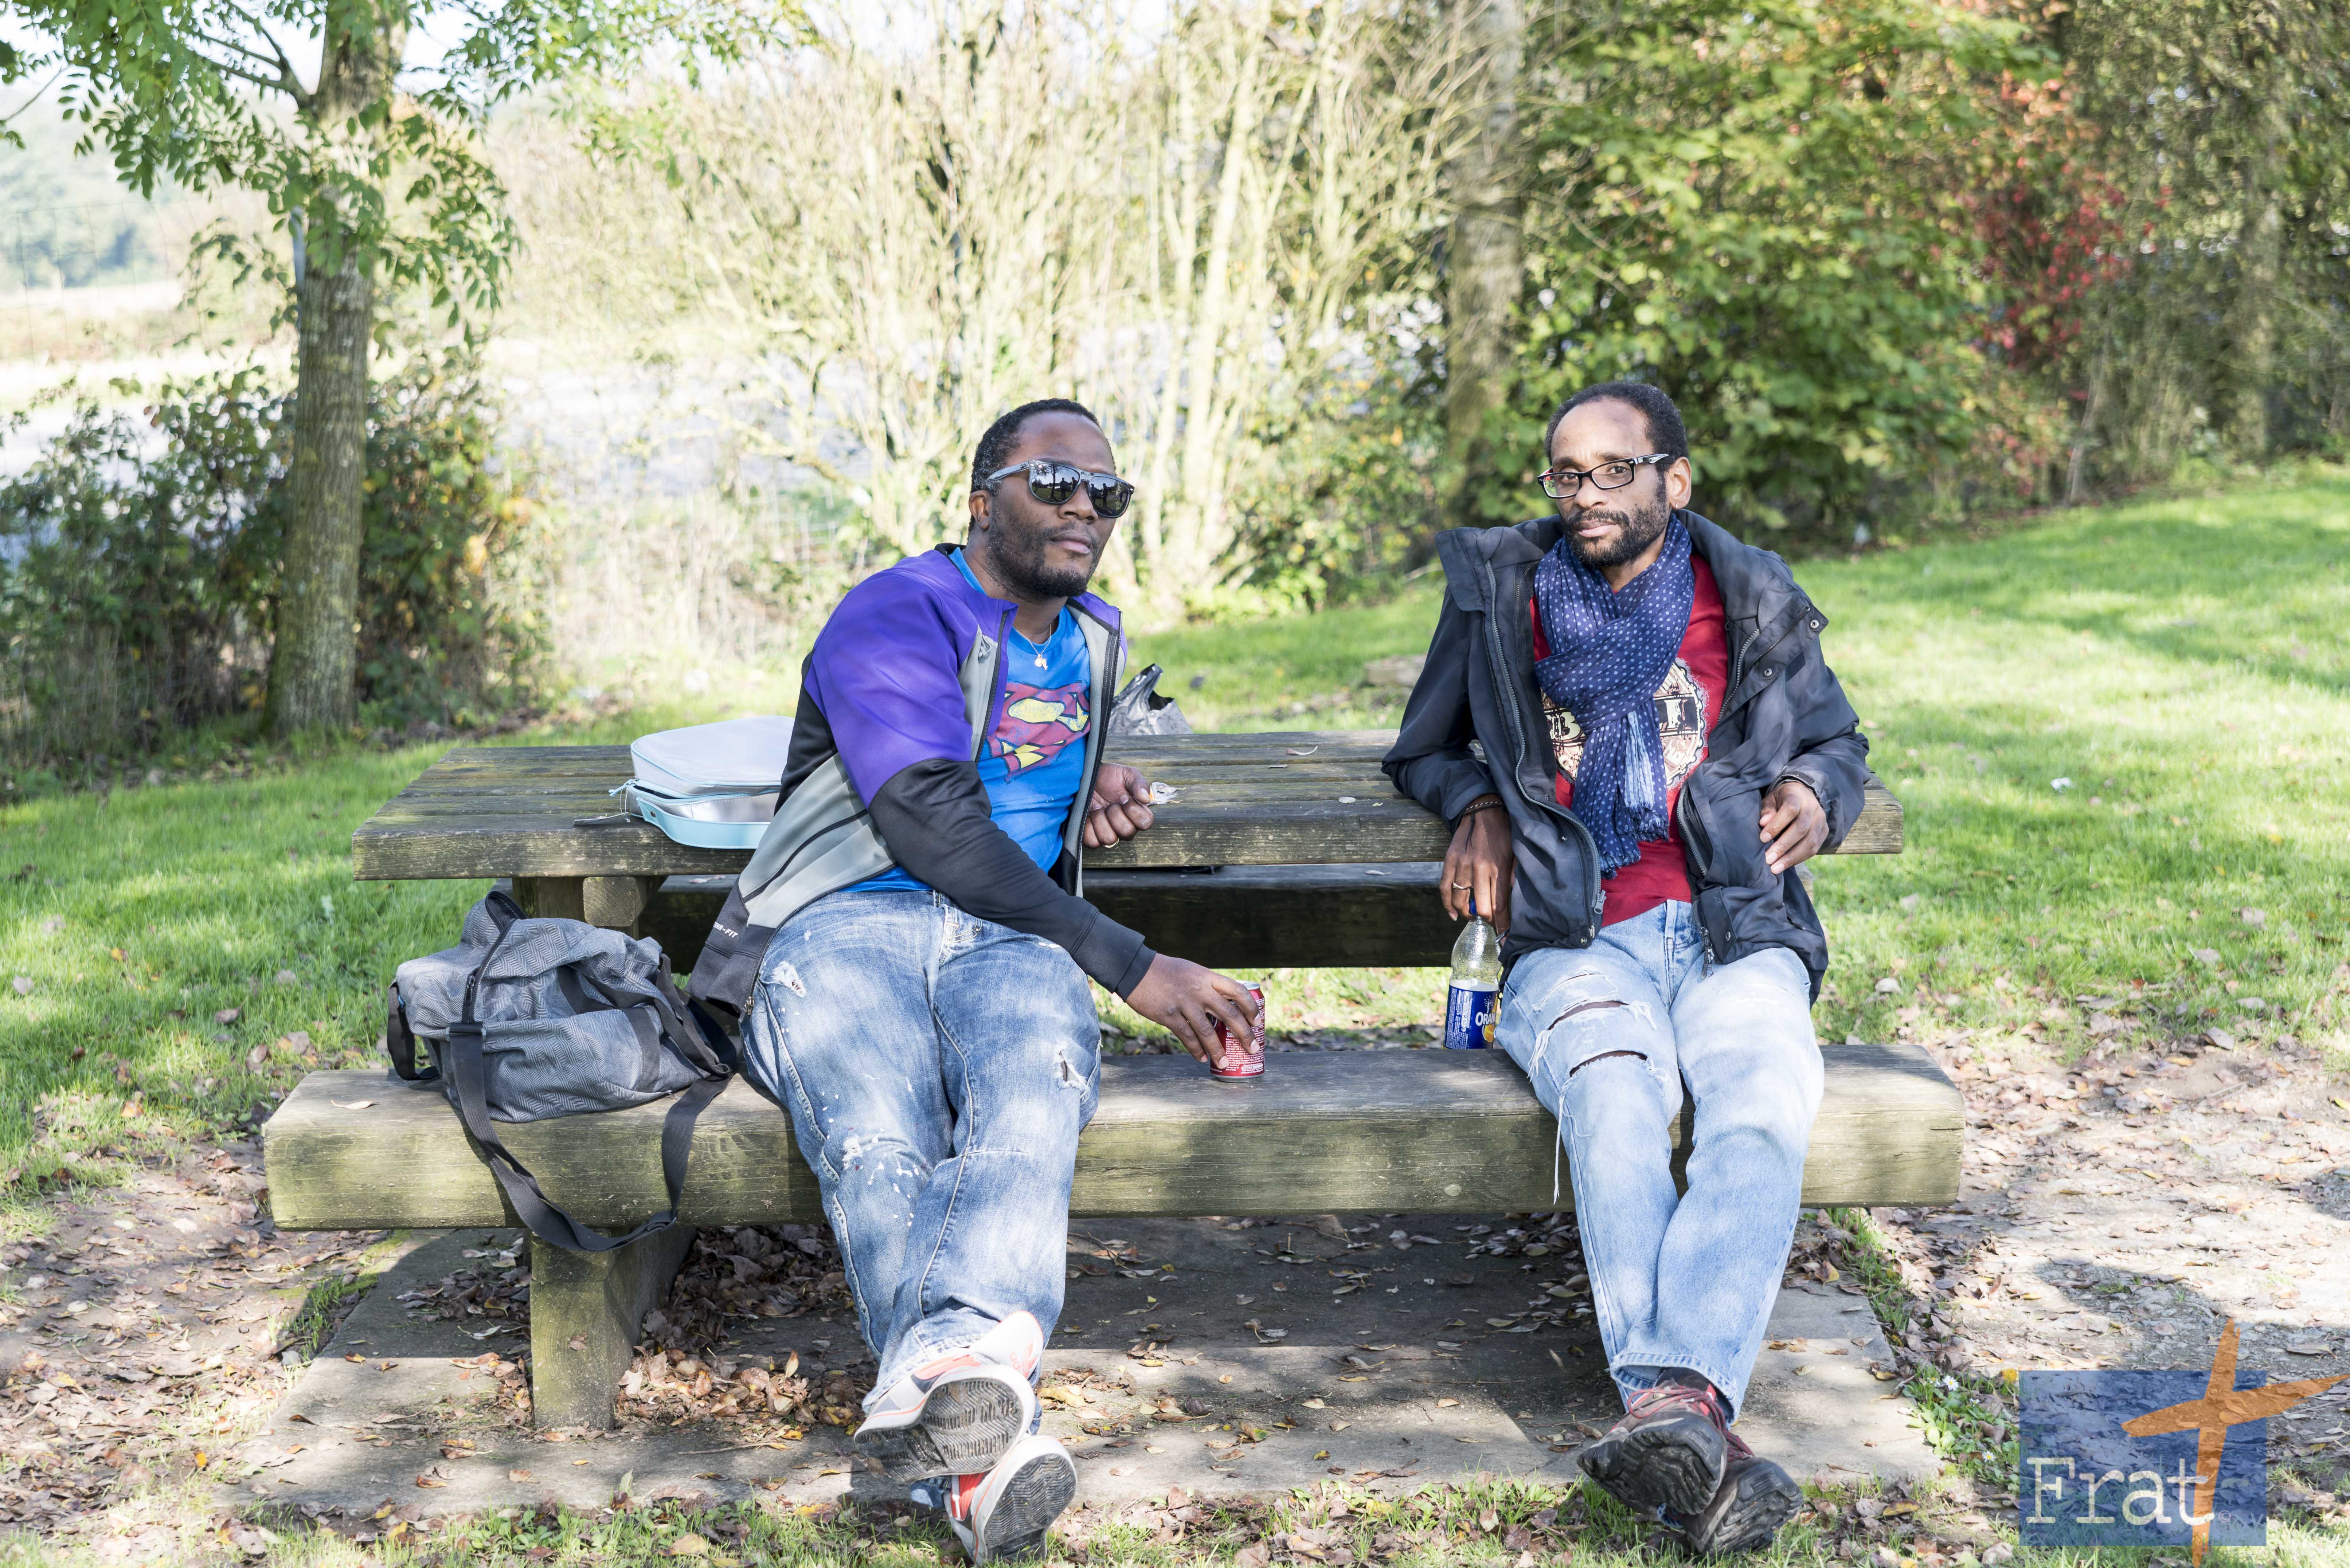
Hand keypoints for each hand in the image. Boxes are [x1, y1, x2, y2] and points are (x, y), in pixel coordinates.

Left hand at [1082, 762, 1155, 848]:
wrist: (1089, 777)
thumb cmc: (1110, 777)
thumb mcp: (1128, 774)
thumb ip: (1139, 783)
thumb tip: (1145, 799)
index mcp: (1137, 813)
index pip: (1146, 823)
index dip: (1134, 810)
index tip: (1124, 797)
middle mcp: (1125, 825)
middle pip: (1127, 832)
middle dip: (1115, 814)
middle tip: (1110, 803)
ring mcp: (1109, 831)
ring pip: (1109, 839)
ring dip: (1101, 820)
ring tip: (1098, 808)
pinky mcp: (1093, 834)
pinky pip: (1092, 841)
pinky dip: (1088, 827)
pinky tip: (1089, 815)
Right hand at [1124, 955, 1261, 1068]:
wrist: (1136, 969)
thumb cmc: (1166, 971)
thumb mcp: (1192, 971)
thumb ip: (1207, 985)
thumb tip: (1224, 1002)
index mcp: (1207, 977)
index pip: (1238, 991)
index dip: (1251, 1008)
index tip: (1257, 1021)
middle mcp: (1199, 990)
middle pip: (1229, 1014)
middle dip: (1244, 1034)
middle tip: (1253, 1048)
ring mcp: (1184, 1003)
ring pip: (1207, 1031)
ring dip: (1218, 1050)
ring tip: (1225, 1063)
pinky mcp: (1169, 1016)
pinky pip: (1187, 1037)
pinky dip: (1196, 1050)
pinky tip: (1202, 1058)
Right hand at [1442, 802, 1512, 936]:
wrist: (1482, 811)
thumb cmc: (1502, 833)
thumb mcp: (1514, 854)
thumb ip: (1513, 878)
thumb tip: (1512, 903)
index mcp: (1499, 868)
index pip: (1500, 905)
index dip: (1501, 924)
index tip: (1503, 937)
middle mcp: (1480, 869)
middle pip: (1481, 907)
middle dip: (1485, 919)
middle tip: (1487, 921)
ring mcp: (1462, 865)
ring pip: (1461, 900)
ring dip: (1467, 913)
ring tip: (1472, 915)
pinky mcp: (1450, 861)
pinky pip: (1444, 888)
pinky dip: (1447, 905)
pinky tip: (1452, 914)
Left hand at [1759, 778, 1827, 874]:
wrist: (1802, 795)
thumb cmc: (1781, 799)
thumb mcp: (1771, 799)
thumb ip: (1767, 810)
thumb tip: (1763, 823)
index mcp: (1797, 797)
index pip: (1790, 810)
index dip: (1776, 825)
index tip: (1762, 838)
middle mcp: (1813, 808)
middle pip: (1801, 829)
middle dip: (1783, 846)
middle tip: (1768, 859)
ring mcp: (1821, 821)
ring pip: (1810, 842)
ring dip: (1792, 857)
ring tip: (1775, 868)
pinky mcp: (1825, 831)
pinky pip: (1814, 848)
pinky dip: (1799, 858)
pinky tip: (1785, 865)